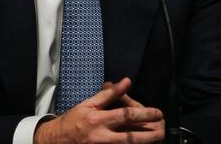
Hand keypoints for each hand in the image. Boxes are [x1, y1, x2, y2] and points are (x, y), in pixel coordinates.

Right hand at [34, 77, 164, 143]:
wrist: (57, 140)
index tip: (157, 112)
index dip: (143, 113)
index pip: (125, 115)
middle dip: (149, 134)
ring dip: (144, 143)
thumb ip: (109, 94)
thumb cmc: (73, 120)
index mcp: (98, 120)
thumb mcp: (89, 104)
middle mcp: (102, 136)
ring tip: (157, 138)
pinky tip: (141, 143)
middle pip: (131, 137)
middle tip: (163, 129)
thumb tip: (125, 82)